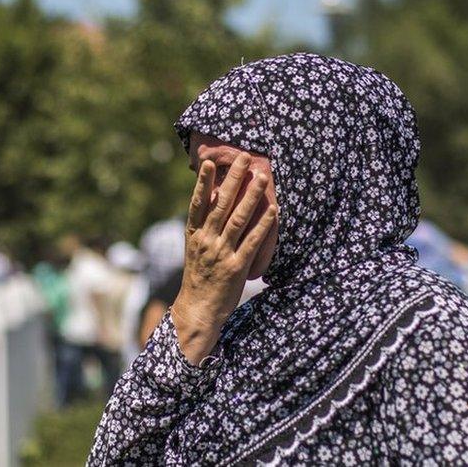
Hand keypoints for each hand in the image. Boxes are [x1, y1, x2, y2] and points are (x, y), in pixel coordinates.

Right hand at [171, 152, 277, 363]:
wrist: (197, 309)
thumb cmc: (198, 278)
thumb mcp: (195, 249)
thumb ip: (203, 227)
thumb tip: (211, 201)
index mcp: (194, 235)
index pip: (198, 203)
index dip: (203, 183)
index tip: (208, 162)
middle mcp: (206, 240)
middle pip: (221, 204)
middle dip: (233, 179)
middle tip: (243, 158)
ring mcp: (221, 253)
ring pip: (237, 219)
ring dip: (251, 196)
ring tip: (262, 177)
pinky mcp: (235, 267)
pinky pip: (252, 242)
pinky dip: (263, 225)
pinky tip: (273, 210)